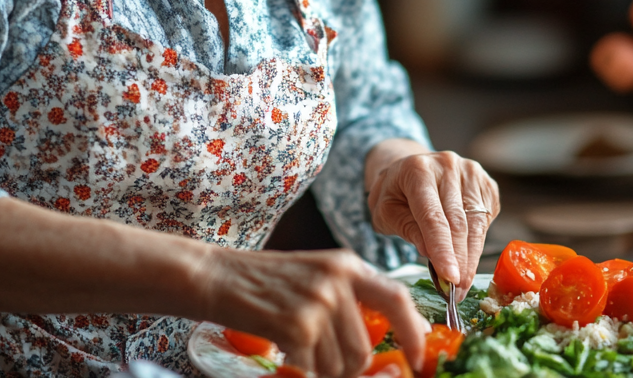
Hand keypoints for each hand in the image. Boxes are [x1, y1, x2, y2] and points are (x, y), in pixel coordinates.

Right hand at [199, 248, 429, 377]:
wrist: (214, 276)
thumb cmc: (263, 281)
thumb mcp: (314, 275)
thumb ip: (349, 298)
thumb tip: (385, 336)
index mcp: (347, 264)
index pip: (397, 299)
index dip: (413, 332)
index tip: (418, 357)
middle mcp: (337, 280)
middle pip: (365, 347)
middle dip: (349, 367)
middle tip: (324, 362)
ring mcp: (318, 303)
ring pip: (341, 364)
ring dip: (324, 371)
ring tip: (300, 352)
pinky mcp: (297, 326)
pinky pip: (314, 370)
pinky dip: (302, 372)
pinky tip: (285, 355)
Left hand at [366, 142, 501, 289]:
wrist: (409, 167)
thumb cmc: (394, 193)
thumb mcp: (385, 212)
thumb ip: (406, 228)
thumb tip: (430, 253)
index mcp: (418, 170)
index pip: (432, 217)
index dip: (442, 250)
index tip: (450, 278)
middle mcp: (448, 166)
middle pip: (458, 223)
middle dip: (459, 261)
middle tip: (456, 292)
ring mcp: (471, 172)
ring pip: (476, 225)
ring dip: (471, 258)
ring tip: (463, 284)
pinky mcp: (486, 184)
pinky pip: (486, 220)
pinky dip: (477, 243)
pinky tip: (466, 256)